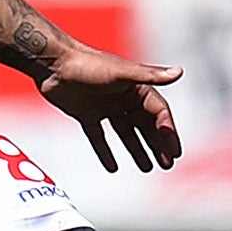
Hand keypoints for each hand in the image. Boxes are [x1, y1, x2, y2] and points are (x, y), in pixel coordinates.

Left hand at [35, 43, 182, 172]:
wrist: (52, 63)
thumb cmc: (87, 64)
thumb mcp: (121, 72)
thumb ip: (150, 76)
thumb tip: (180, 72)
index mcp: (136, 87)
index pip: (159, 113)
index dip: (168, 132)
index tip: (174, 151)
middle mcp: (122, 97)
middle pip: (145, 125)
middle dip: (157, 144)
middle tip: (167, 164)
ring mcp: (104, 107)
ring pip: (125, 132)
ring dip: (137, 149)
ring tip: (148, 167)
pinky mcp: (86, 114)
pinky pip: (98, 136)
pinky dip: (105, 151)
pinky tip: (112, 167)